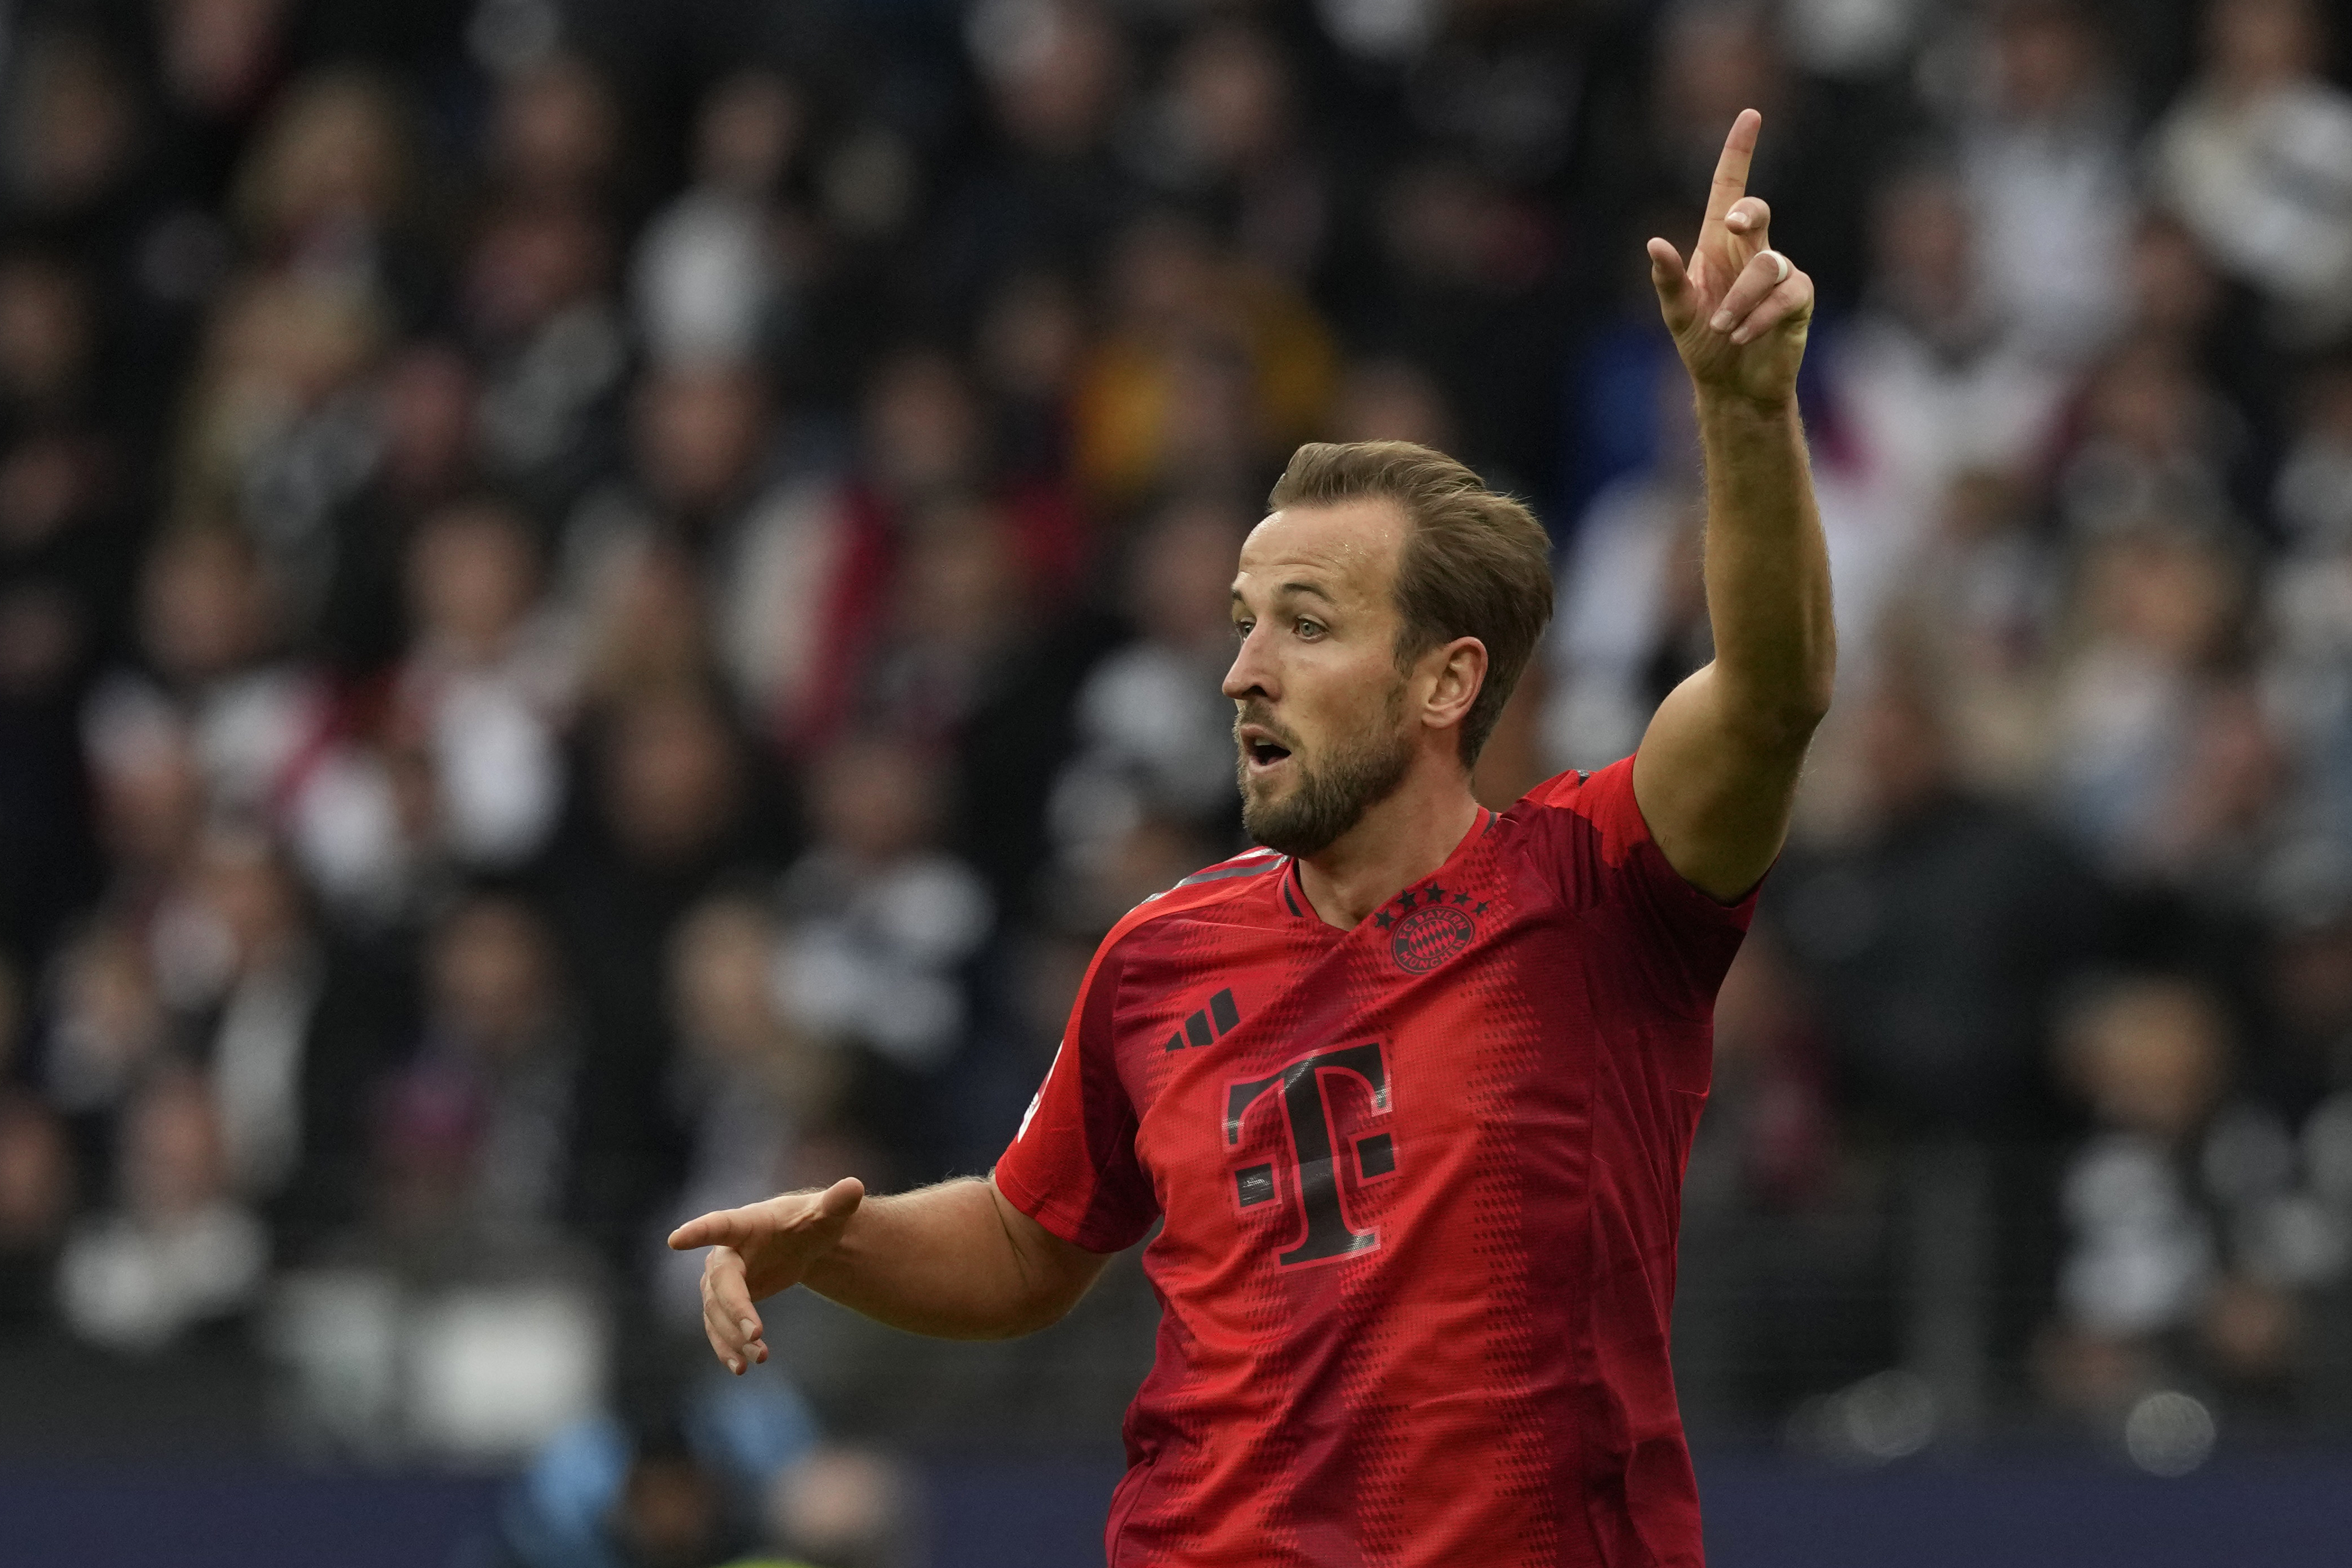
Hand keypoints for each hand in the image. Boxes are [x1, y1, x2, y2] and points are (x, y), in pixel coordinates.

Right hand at [667, 1176, 864, 1374]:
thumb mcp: (828, 1214)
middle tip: (756, 1334)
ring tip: (759, 1359)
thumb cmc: (812, 1222)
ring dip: (732, 1336)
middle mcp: (727, 1251)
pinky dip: (726, 1347)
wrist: (801, 1243)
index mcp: (747, 1223)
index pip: (719, 1224)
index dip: (699, 1231)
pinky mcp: (724, 1302)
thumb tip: (855, 1186)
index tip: (676, 1239)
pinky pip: (718, 1327)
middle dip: (734, 1308)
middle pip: (720, 1281)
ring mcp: (722, 1278)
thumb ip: (837, 1203)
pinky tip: (740, 1367)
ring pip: (715, 1311)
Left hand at [1648, 109, 1813, 410]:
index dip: (1739, 152)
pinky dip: (1758, 316)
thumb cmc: (1703, 342)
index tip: (1749, 115)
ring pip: (1768, 264)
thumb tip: (1654, 243)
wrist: (1731, 385)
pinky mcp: (1798, 300)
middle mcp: (1752, 251)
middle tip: (1731, 225)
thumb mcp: (1677, 313)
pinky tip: (1740, 334)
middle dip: (1747, 213)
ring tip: (1722, 327)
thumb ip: (1667, 280)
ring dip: (1740, 298)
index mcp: (1719, 244)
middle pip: (1756, 212)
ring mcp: (1779, 274)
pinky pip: (1786, 295)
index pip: (1730, 188)